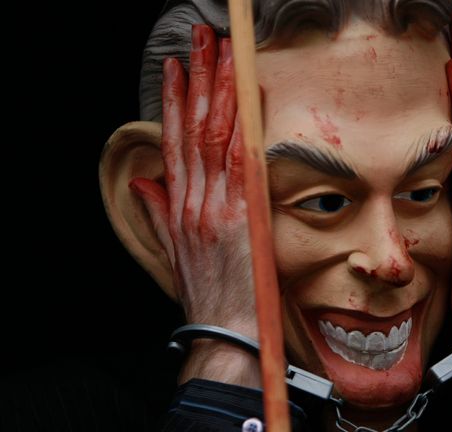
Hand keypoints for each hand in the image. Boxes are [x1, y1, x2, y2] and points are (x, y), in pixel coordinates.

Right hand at [129, 25, 259, 383]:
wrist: (224, 331)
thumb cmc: (206, 296)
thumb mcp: (176, 253)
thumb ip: (161, 214)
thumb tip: (148, 185)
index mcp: (179, 207)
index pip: (175, 142)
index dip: (175, 102)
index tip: (177, 68)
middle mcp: (193, 201)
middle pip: (194, 129)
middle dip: (198, 80)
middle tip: (201, 41)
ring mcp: (216, 207)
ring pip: (215, 137)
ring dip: (220, 92)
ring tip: (222, 55)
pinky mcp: (241, 217)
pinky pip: (242, 162)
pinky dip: (243, 128)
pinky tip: (246, 99)